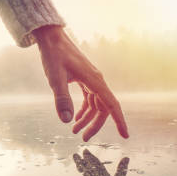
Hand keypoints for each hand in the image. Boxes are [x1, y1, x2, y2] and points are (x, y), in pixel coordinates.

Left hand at [33, 25, 128, 141]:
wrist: (51, 37)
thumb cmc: (54, 55)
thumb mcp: (55, 78)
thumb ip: (62, 99)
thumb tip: (67, 121)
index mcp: (94, 80)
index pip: (111, 105)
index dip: (119, 121)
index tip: (125, 135)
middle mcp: (96, 80)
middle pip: (103, 108)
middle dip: (95, 124)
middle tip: (83, 138)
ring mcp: (91, 79)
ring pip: (96, 104)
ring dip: (87, 118)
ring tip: (74, 130)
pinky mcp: (85, 78)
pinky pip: (90, 98)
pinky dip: (84, 109)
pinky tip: (75, 117)